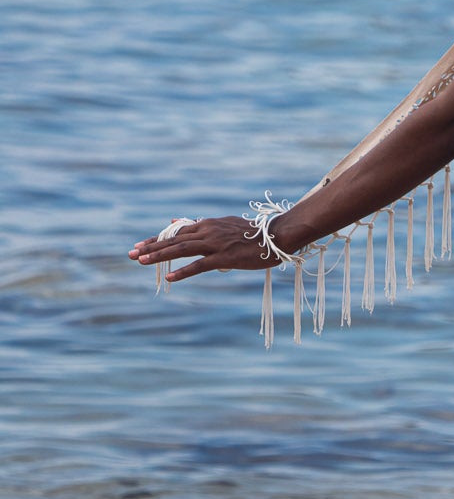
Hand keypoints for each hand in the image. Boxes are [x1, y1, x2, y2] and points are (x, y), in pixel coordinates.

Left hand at [128, 216, 281, 282]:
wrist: (276, 236)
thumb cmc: (253, 233)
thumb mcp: (223, 224)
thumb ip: (200, 224)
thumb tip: (177, 221)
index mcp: (207, 224)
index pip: (175, 231)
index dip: (156, 239)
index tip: (139, 245)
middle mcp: (207, 231)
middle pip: (173, 239)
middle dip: (150, 247)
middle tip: (131, 254)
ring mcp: (215, 244)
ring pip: (181, 249)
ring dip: (159, 256)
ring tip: (141, 261)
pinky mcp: (224, 257)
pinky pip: (199, 265)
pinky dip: (183, 271)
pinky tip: (170, 278)